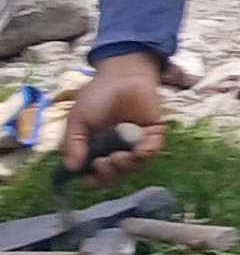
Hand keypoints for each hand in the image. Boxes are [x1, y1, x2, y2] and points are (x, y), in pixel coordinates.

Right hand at [61, 51, 164, 181]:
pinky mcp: (153, 133)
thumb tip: (71, 168)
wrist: (120, 75)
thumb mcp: (77, 120)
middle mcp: (116, 148)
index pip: (96, 173)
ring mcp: (135, 142)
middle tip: (102, 161)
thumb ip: (73, 143)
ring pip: (133, 166)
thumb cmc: (97, 95)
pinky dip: (144, 154)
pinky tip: (137, 152)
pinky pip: (151, 150)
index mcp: (96, 148)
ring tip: (117, 156)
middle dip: (108, 174)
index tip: (88, 176)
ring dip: (124, 166)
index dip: (93, 179)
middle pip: (115, 174)